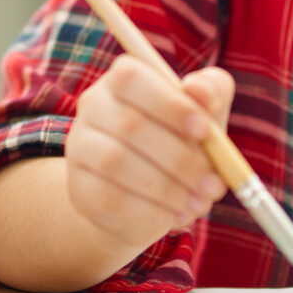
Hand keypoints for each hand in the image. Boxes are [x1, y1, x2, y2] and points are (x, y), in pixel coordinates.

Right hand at [63, 62, 234, 259]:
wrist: (146, 196)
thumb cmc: (181, 142)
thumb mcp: (204, 114)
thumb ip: (211, 91)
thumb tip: (200, 91)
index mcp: (122, 79)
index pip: (131, 76)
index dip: (168, 103)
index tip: (204, 130)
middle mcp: (93, 106)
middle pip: (128, 124)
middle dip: (179, 158)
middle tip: (214, 184)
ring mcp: (79, 148)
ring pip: (115, 163)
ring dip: (167, 188)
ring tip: (199, 204)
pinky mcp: (79, 189)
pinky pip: (109, 198)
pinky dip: (150, 211)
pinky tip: (175, 216)